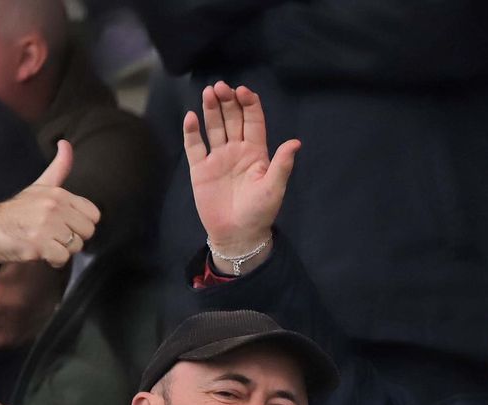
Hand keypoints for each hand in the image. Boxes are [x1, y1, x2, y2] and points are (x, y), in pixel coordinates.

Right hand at [0, 141, 99, 267]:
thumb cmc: (17, 210)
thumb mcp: (40, 185)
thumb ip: (59, 168)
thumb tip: (66, 143)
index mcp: (58, 194)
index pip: (93, 215)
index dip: (82, 223)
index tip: (66, 223)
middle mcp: (53, 207)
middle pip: (87, 232)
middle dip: (73, 238)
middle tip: (54, 235)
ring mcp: (46, 226)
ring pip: (76, 246)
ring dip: (62, 250)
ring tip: (46, 242)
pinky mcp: (38, 245)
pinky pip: (62, 259)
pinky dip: (54, 261)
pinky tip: (42, 253)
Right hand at [185, 80, 299, 267]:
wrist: (237, 234)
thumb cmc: (260, 213)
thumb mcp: (274, 188)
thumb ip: (282, 164)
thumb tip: (296, 143)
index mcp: (256, 153)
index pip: (253, 121)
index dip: (249, 105)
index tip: (243, 91)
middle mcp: (237, 151)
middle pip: (232, 119)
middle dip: (228, 101)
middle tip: (221, 87)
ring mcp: (218, 158)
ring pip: (214, 127)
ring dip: (211, 110)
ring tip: (209, 93)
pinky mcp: (201, 169)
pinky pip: (195, 146)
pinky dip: (192, 131)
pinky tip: (192, 117)